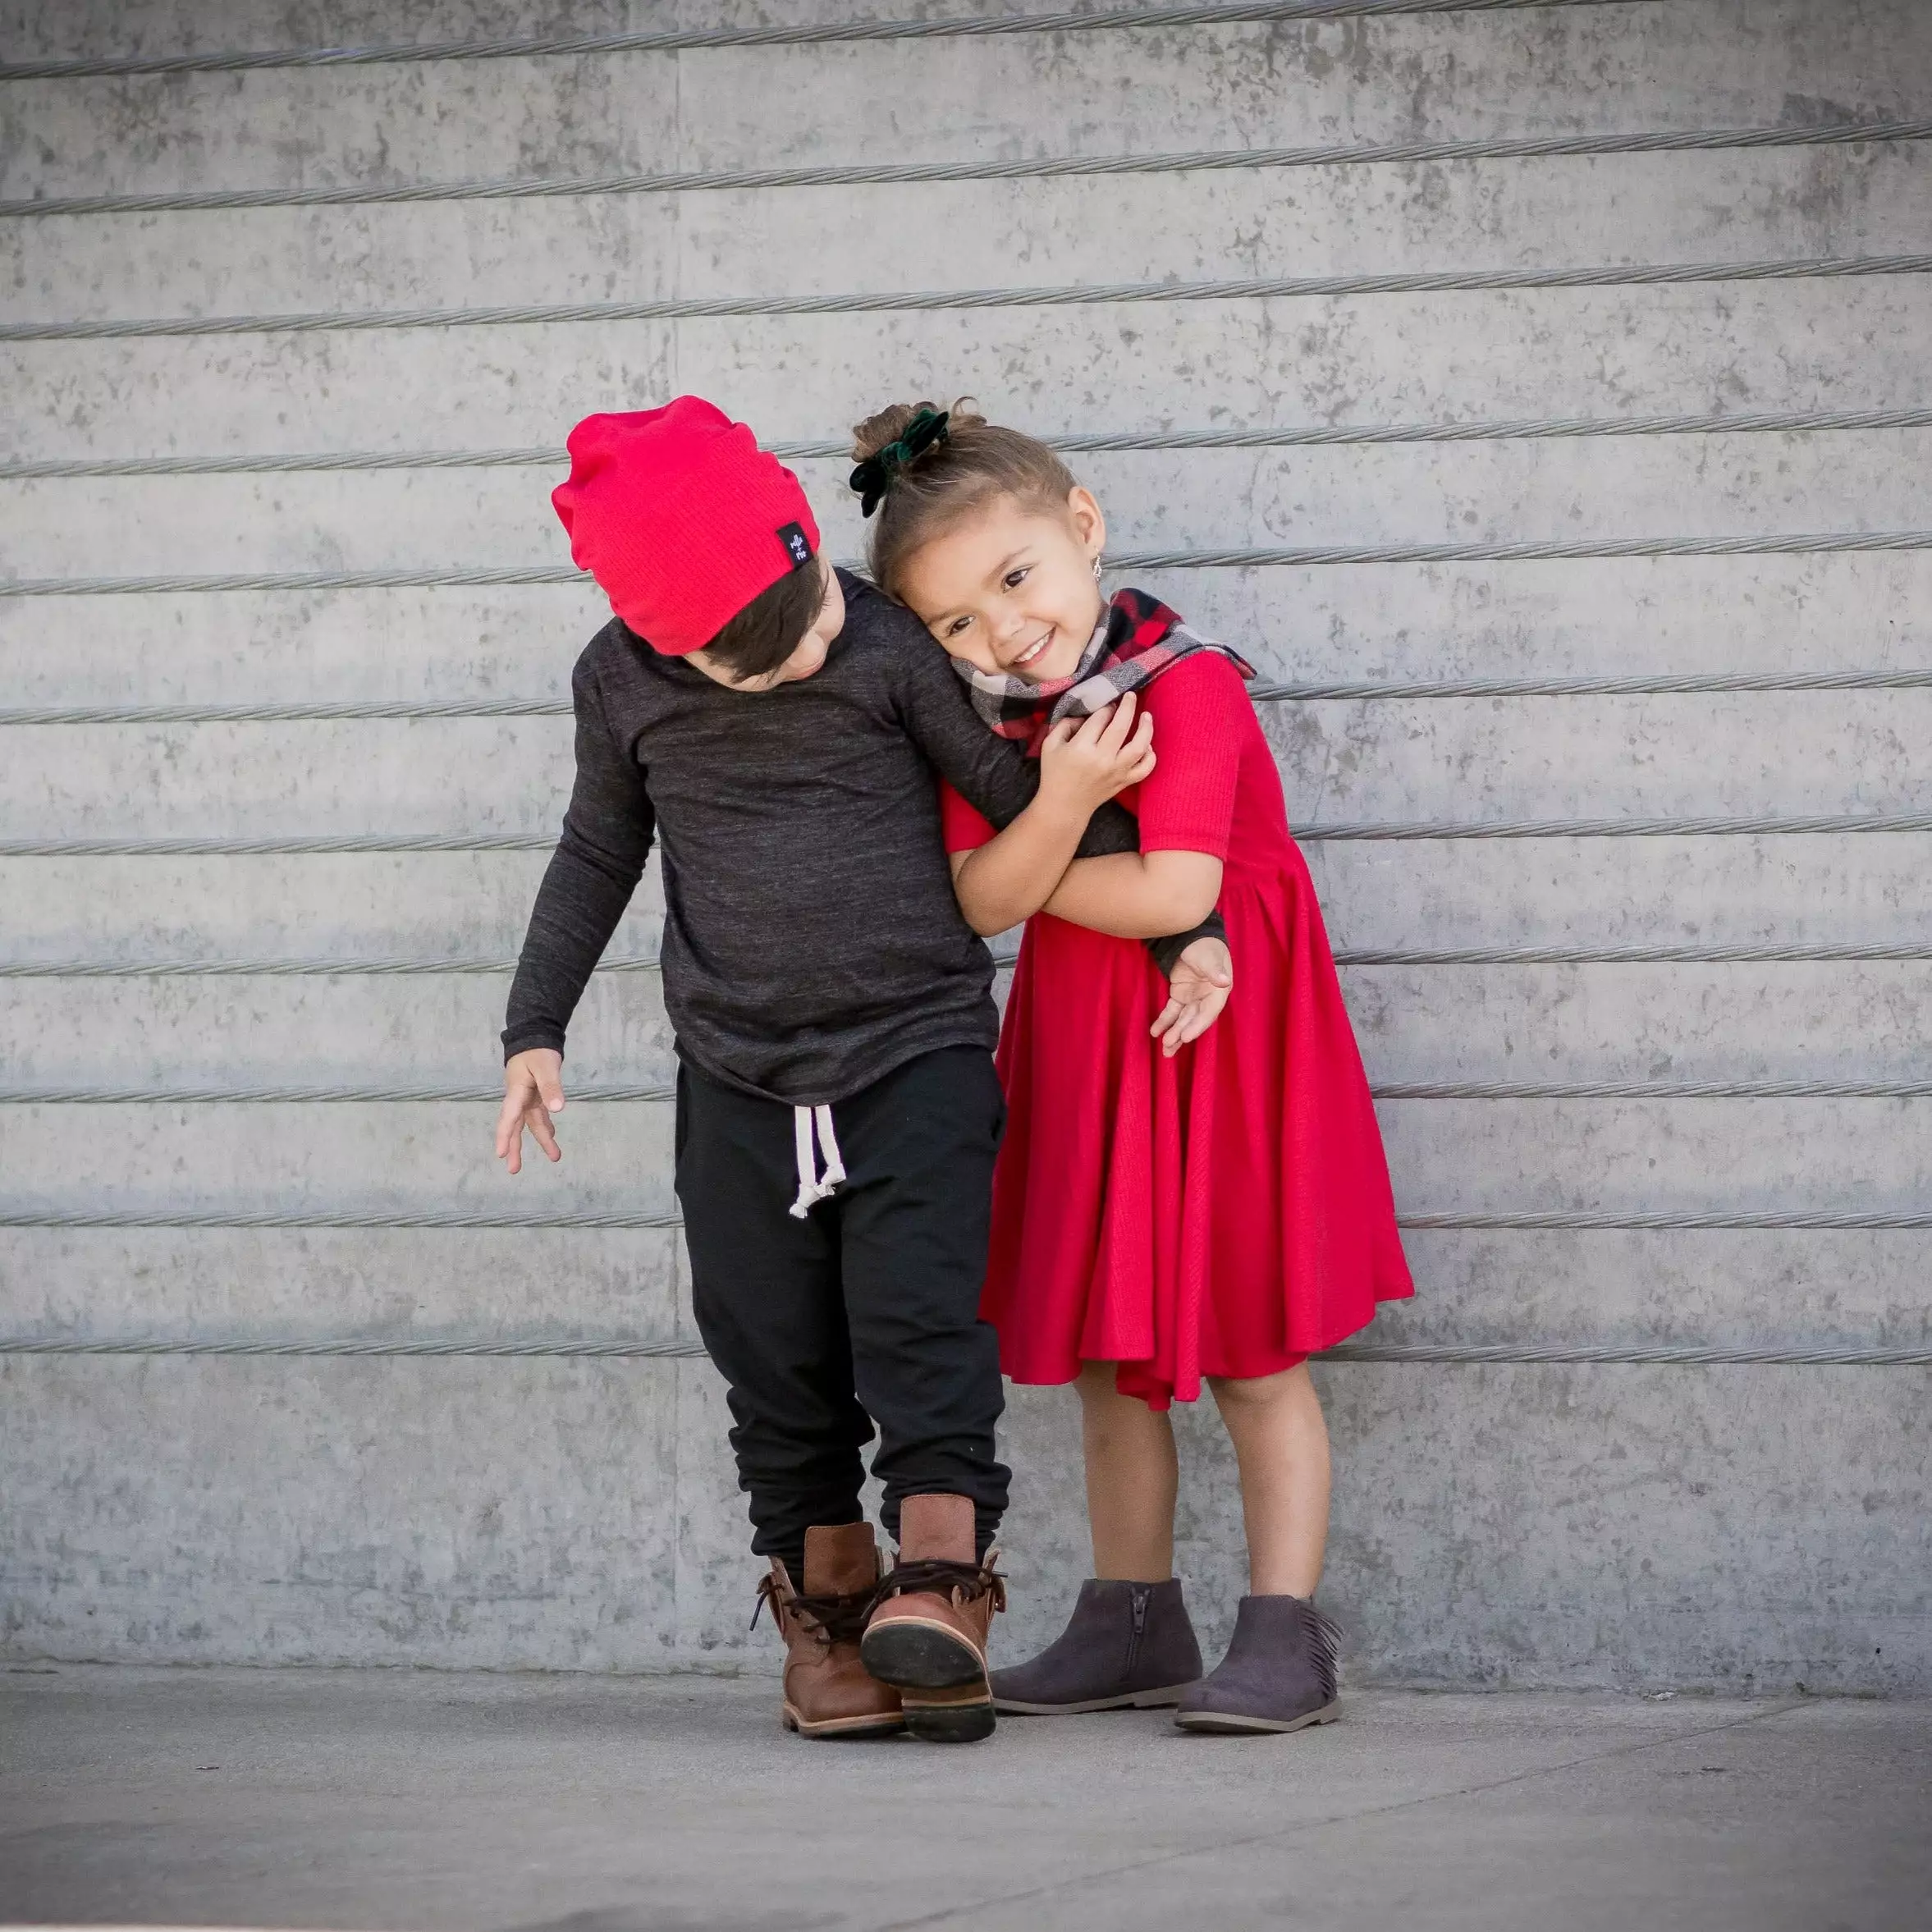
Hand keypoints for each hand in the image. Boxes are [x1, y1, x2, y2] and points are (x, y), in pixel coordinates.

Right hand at [496, 1048, 564, 1172]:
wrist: (533, 1036)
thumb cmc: (537, 1050)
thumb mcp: (546, 1066)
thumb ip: (551, 1087)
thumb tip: (558, 1109)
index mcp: (517, 1091)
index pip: (509, 1117)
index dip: (504, 1136)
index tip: (500, 1154)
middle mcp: (519, 1098)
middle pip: (515, 1126)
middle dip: (514, 1148)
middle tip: (513, 1170)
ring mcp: (526, 1097)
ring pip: (530, 1123)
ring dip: (541, 1139)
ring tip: (555, 1157)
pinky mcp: (534, 1094)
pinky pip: (538, 1114)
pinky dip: (544, 1125)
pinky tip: (552, 1136)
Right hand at [1037, 691, 1155, 814]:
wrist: (1064, 807)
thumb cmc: (1054, 774)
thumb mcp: (1050, 745)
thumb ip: (1065, 724)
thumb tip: (1085, 714)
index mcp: (1081, 748)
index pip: (1100, 718)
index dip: (1105, 706)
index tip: (1107, 703)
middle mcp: (1102, 759)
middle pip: (1122, 726)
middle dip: (1128, 706)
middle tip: (1130, 695)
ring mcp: (1116, 771)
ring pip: (1140, 746)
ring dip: (1147, 727)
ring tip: (1146, 715)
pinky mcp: (1124, 782)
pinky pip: (1145, 768)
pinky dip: (1150, 756)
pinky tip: (1147, 745)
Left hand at [1150, 937, 1231, 1057]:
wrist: (1192, 935)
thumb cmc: (1205, 946)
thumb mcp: (1209, 957)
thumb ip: (1215, 970)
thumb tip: (1224, 982)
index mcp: (1219, 991)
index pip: (1209, 1012)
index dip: (1198, 1025)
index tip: (1186, 1037)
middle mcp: (1207, 998)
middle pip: (1195, 1020)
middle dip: (1182, 1034)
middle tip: (1169, 1046)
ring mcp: (1193, 998)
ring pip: (1183, 1019)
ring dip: (1174, 1033)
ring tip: (1164, 1049)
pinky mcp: (1180, 995)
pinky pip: (1172, 1011)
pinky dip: (1164, 1021)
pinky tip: (1155, 1032)